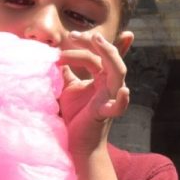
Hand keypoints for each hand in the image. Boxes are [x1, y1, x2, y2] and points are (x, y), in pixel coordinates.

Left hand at [57, 30, 129, 157]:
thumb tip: (56, 54)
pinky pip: (118, 106)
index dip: (85, 43)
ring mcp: (111, 97)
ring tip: (97, 41)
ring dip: (108, 54)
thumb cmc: (75, 116)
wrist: (76, 143)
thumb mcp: (68, 88)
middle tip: (73, 35)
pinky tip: (124, 91)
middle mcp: (110, 85)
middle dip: (94, 43)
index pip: (97, 54)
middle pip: (109, 56)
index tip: (70, 36)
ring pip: (118, 71)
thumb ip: (67, 71)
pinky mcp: (105, 112)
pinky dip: (122, 100)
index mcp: (102, 77)